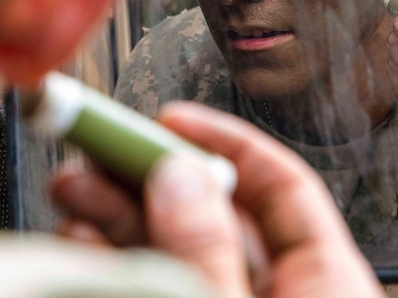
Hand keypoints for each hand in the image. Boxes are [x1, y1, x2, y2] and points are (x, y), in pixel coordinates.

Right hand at [51, 102, 385, 297]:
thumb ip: (210, 250)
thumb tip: (180, 177)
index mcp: (327, 288)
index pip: (285, 188)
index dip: (225, 142)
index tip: (168, 118)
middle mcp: (278, 295)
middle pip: (214, 215)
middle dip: (149, 177)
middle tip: (95, 150)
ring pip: (173, 252)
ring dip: (118, 216)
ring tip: (70, 190)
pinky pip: (154, 285)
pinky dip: (116, 264)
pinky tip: (79, 245)